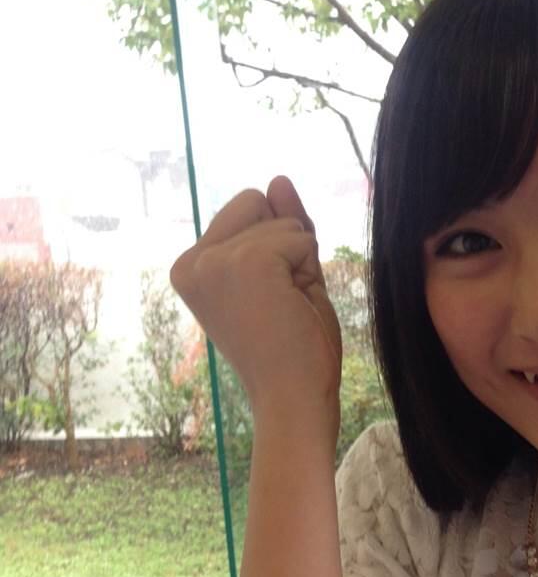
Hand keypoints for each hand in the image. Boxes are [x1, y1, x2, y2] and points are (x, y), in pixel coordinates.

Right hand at [169, 176, 342, 431]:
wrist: (294, 398)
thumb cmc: (295, 349)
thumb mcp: (290, 276)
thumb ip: (282, 227)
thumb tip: (278, 178)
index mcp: (191, 267)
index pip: (247, 209)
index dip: (277, 247)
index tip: (269, 299)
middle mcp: (192, 261)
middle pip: (259, 202)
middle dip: (287, 247)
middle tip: (281, 304)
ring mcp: (214, 260)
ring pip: (282, 220)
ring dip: (300, 262)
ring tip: (285, 310)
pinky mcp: (244, 263)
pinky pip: (300, 236)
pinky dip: (308, 269)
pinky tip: (290, 307)